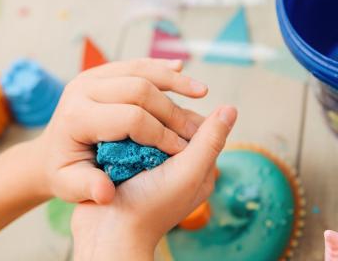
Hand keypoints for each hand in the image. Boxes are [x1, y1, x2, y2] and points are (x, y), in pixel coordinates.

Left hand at [36, 58, 207, 203]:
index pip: (130, 118)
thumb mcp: (69, 186)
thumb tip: (105, 193)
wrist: (48, 152)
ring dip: (173, 80)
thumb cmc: (62, 171)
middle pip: (139, 89)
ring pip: (140, 69)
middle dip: (172, 110)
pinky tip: (180, 70)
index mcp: (77, 117)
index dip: (161, 134)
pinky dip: (159, 68)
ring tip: (201, 92)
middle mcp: (82, 89)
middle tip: (195, 130)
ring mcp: (91, 76)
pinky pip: (135, 64)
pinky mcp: (100, 72)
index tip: (182, 150)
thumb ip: (87, 189)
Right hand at [71, 106, 236, 260]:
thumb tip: (231, 108)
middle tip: (142, 123)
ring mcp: (149, 164)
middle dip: (158, 119)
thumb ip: (209, 142)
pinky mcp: (126, 164)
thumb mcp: (187, 173)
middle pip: (171, 126)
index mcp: (197, 168)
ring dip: (138, 124)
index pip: (198, 127)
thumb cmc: (150, 207)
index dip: (184, 116)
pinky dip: (123, 133)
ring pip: (148, 129)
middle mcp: (175, 165)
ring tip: (127, 127)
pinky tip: (115, 130)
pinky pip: (128, 138)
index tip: (167, 117)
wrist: (107, 231)